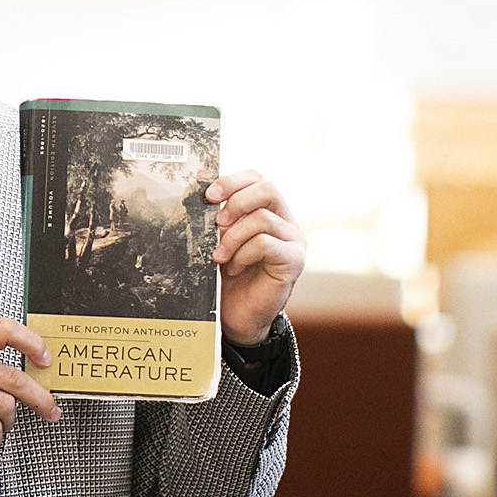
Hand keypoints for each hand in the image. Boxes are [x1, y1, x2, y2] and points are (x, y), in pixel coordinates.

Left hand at [208, 170, 303, 346]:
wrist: (238, 317)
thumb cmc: (228, 278)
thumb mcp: (220, 242)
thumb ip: (219, 221)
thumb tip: (202, 199)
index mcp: (268, 211)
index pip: (257, 179)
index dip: (232, 181)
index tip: (208, 195)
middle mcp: (285, 221)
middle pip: (268, 188)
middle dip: (236, 200)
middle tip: (217, 221)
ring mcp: (293, 241)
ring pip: (263, 218)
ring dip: (233, 236)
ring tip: (220, 257)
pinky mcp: (293, 261)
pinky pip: (265, 243)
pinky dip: (243, 253)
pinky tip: (234, 268)